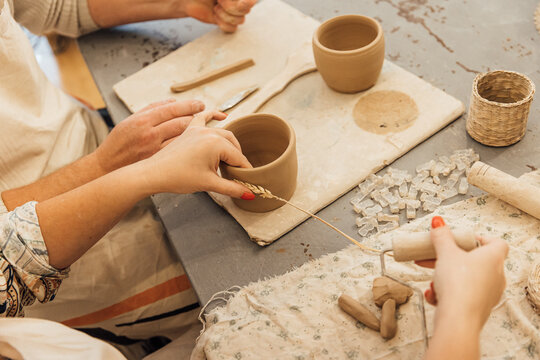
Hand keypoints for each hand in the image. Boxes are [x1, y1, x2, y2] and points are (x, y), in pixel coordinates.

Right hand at [94, 99, 216, 173]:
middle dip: (199, 119)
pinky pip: (181, 153)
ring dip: (199, 134)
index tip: (201, 105)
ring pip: (185, 139)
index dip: (190, 105)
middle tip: (210, 117)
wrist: (108, 167)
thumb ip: (152, 109)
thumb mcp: (131, 120)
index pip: (172, 109)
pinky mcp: (160, 162)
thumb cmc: (119, 143)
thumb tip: (173, 102)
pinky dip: (192, 148)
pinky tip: (199, 147)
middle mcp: (151, 134)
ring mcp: (156, 150)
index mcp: (144, 120)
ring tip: (208, 131)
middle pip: (182, 123)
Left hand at [140, 110, 253, 197]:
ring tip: (228, 162)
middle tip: (237, 173)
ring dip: (228, 146)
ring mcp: (198, 129)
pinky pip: (204, 118)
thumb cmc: (177, 177)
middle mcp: (209, 132)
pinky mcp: (189, 130)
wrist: (154, 173)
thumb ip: (232, 188)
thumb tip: (249, 193)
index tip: (247, 179)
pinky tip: (222, 115)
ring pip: (222, 134)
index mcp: (216, 144)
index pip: (238, 157)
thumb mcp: (209, 184)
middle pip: (233, 145)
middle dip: (237, 159)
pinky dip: (213, 116)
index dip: (244, 170)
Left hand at [179, 0, 256, 31]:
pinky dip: (222, 24)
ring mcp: (235, 11)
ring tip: (215, 7)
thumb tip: (246, 3)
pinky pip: (233, 29)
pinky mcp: (228, 22)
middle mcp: (240, 0)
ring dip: (223, 15)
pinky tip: (215, 16)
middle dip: (229, 7)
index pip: (251, 1)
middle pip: (246, 10)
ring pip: (240, 20)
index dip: (237, 4)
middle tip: (217, 0)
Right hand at [417, 216, 507, 329]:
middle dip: (451, 258)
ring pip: (466, 279)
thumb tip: (438, 222)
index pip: (496, 242)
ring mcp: (489, 294)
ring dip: (446, 277)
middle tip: (435, 255)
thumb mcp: (445, 254)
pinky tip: (433, 294)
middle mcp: (496, 276)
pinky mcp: (479, 308)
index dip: (479, 238)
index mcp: (493, 258)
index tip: (461, 239)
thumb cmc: (458, 285)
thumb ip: (441, 237)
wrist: (458, 319)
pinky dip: (447, 293)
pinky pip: (462, 295)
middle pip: (475, 261)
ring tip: (432, 279)